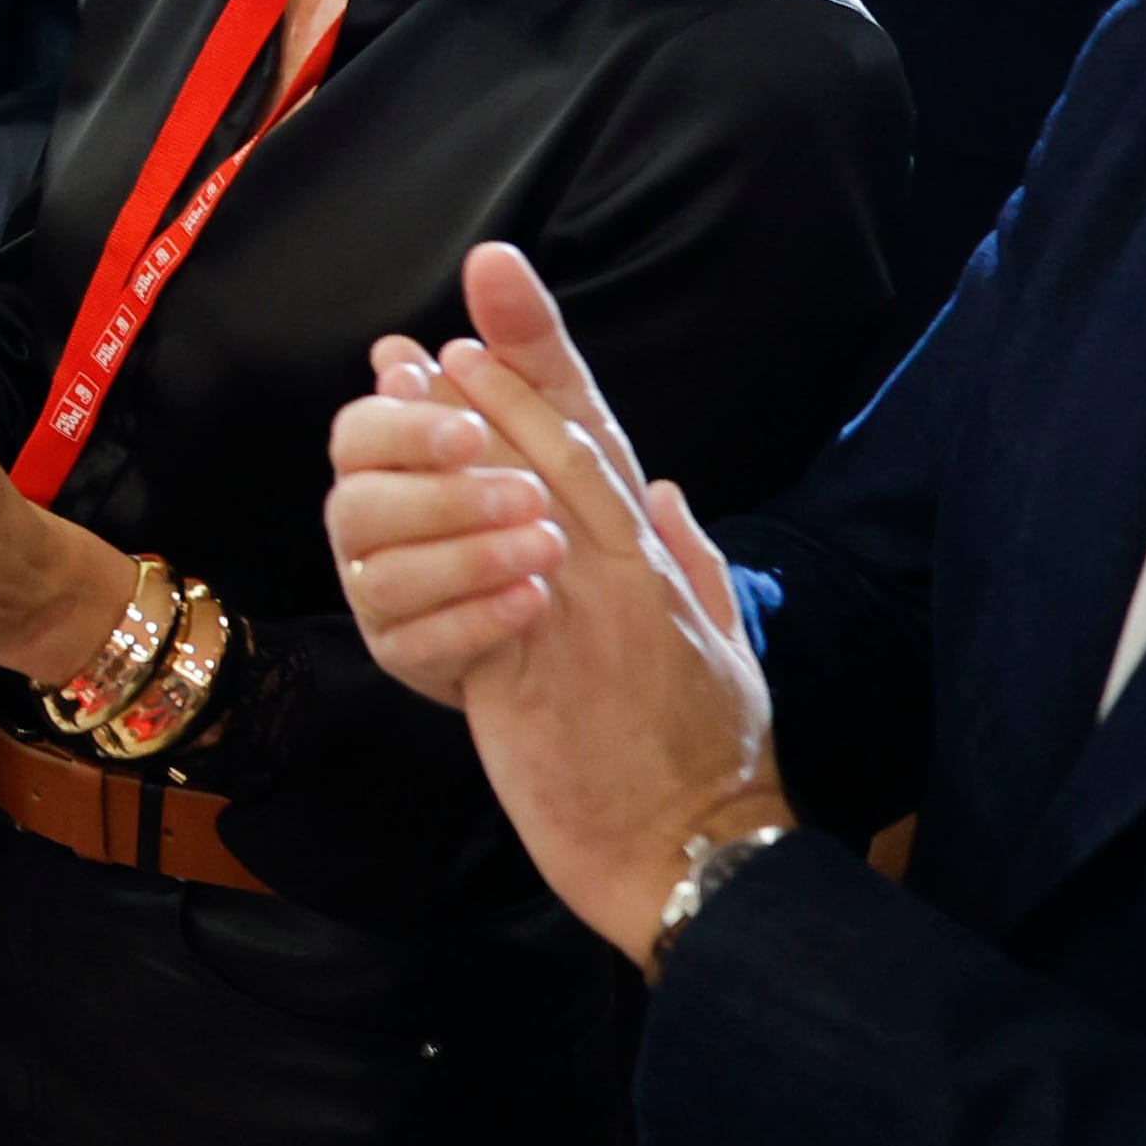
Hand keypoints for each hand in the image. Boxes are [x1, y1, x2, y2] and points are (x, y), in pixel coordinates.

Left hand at [317, 241, 785, 964]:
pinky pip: (491, 587)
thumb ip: (695, 561)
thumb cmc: (708, 762)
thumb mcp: (723, 646)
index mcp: (661, 563)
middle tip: (437, 329)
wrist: (701, 856)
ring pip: (535, 491)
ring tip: (423, 380)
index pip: (603, 437)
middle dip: (500, 375)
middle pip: (564, 443)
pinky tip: (422, 491)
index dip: (547, 358)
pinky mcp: (545, 669)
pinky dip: (455, 535)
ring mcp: (592, 612)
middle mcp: (632, 569)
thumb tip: (667, 494)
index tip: (498, 289)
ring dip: (475, 429)